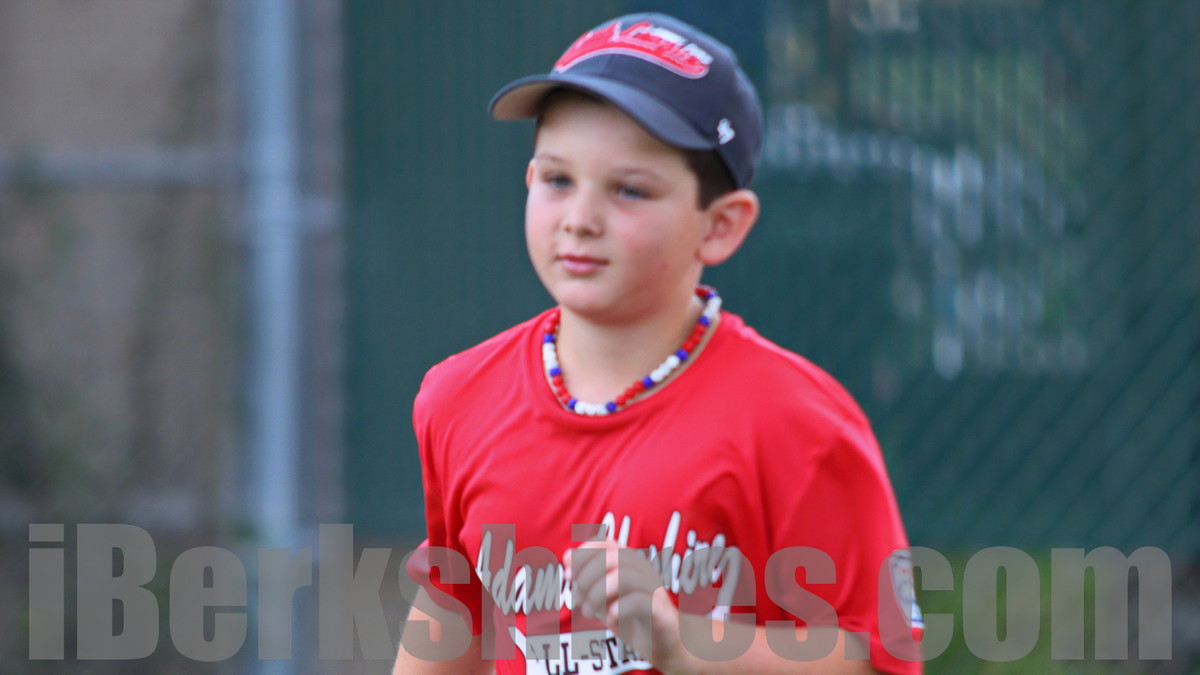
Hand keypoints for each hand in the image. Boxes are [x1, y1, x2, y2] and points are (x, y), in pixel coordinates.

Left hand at [564, 540, 684, 668]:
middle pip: (611, 557)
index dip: (582, 554)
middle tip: (578, 599)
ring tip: (588, 612)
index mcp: (628, 561)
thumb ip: (586, 579)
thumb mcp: (602, 597)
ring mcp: (653, 587)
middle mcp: (643, 569)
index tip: (568, 575)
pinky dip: (616, 610)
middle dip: (587, 577)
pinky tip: (609, 620)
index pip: (604, 542)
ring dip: (597, 595)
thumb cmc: (629, 617)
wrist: (661, 644)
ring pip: (623, 577)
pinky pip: (637, 601)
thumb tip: (567, 558)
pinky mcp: (659, 610)